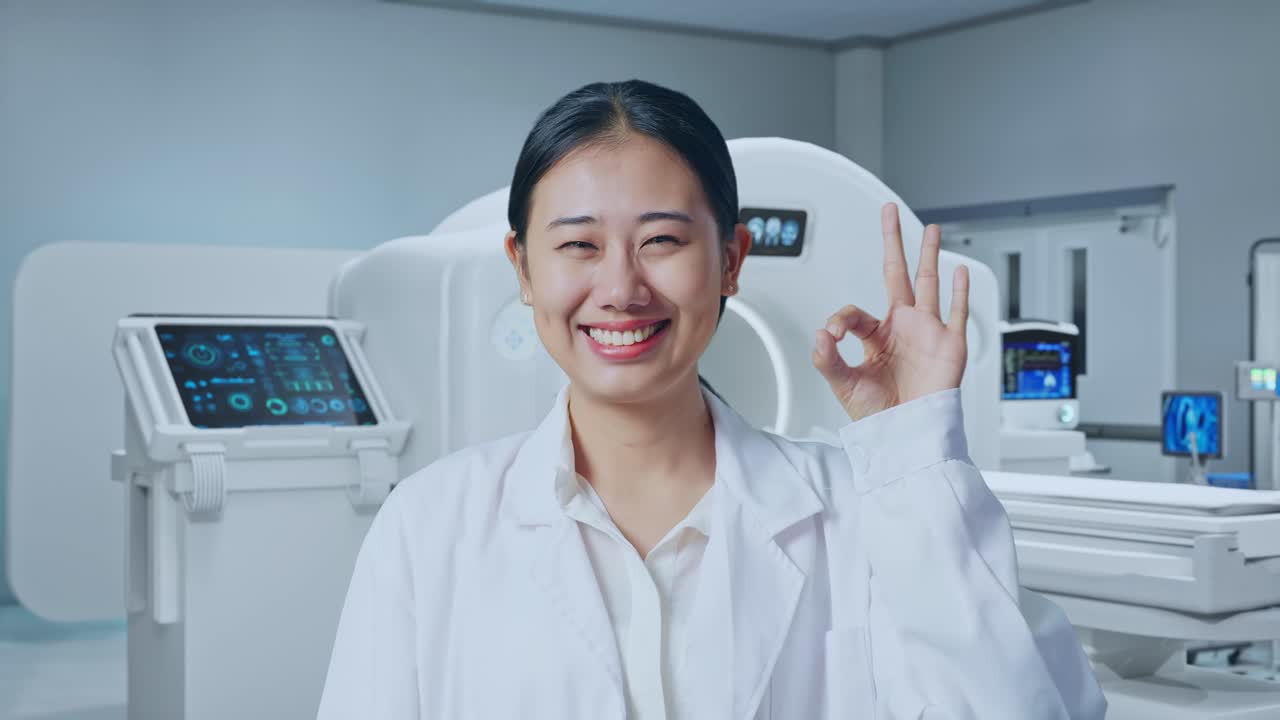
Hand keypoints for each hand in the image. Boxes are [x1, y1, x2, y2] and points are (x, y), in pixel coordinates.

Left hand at [812, 203, 969, 422]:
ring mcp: (927, 332)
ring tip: (930, 229)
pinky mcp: (950, 344)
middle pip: (896, 275)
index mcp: (875, 336)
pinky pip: (958, 312)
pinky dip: (960, 291)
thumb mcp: (844, 385)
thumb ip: (828, 360)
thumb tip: (821, 333)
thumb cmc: (878, 414)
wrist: (906, 435)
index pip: (855, 312)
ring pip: (928, 284)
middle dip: (892, 242)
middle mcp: (902, 327)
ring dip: (929, 255)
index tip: (832, 337)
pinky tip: (958, 269)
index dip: (840, 320)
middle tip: (888, 212)